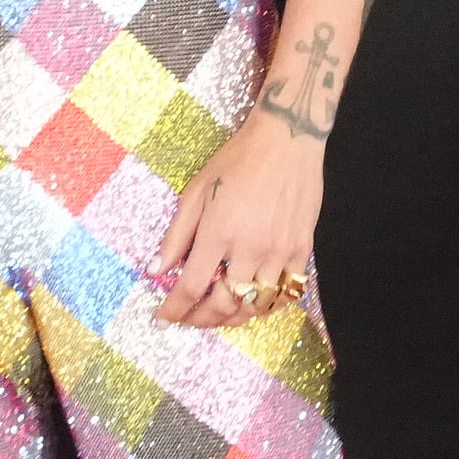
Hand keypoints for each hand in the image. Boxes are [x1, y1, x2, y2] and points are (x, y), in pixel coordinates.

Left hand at [152, 112, 322, 329]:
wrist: (286, 139)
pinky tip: (253, 302)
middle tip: (189, 318)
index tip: (164, 317)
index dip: (175, 308)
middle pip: (224, 304)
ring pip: (256, 304)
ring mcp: (280, 251)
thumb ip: (176, 234)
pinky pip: (286, 293)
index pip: (192, 286)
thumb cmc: (237, 161)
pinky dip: (267, 305)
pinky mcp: (301, 249)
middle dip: (201, 319)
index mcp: (219, 232)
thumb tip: (156, 268)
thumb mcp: (196, 192)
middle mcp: (250, 247)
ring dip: (233, 317)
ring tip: (218, 314)